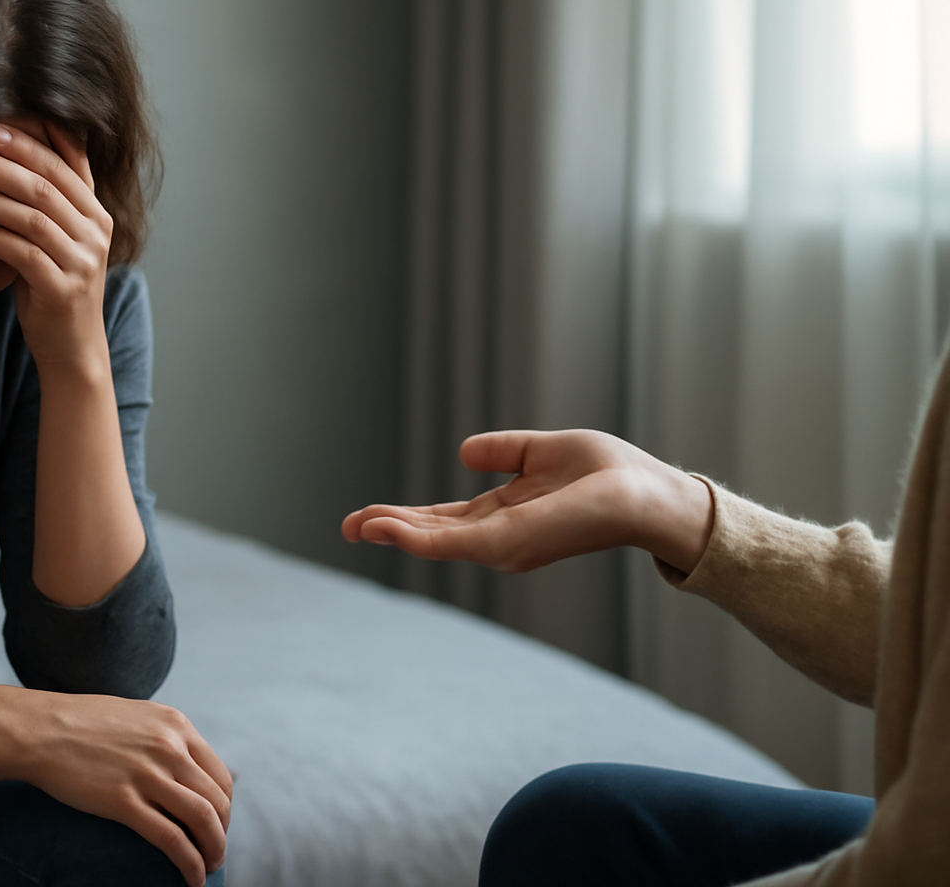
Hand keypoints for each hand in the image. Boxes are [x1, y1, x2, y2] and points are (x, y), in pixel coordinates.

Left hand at [0, 122, 111, 373]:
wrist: (72, 347)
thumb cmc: (54, 286)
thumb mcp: (57, 238)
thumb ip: (46, 202)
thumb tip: (6, 153)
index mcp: (95, 213)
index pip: (65, 165)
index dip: (30, 143)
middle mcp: (96, 233)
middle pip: (43, 186)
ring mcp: (82, 262)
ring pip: (32, 217)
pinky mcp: (63, 290)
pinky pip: (25, 255)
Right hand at [21, 692, 232, 886]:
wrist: (38, 728)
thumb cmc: (80, 722)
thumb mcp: (136, 715)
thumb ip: (163, 736)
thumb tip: (182, 765)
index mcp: (175, 725)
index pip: (220, 775)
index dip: (225, 807)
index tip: (217, 825)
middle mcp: (169, 746)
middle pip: (217, 800)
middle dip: (222, 833)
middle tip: (214, 852)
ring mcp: (148, 773)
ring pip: (203, 820)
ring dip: (214, 850)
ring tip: (209, 868)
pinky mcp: (123, 801)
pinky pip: (172, 839)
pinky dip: (190, 863)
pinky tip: (192, 878)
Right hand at [342, 429, 714, 573]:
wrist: (648, 495)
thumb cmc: (611, 476)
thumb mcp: (544, 452)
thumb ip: (505, 451)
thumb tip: (465, 450)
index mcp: (506, 517)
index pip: (444, 521)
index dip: (406, 518)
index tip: (369, 516)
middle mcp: (500, 538)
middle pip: (431, 535)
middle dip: (388, 530)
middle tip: (347, 527)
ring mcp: (502, 545)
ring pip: (433, 541)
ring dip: (392, 531)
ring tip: (356, 525)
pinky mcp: (508, 542)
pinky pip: (450, 541)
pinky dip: (414, 536)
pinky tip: (386, 527)